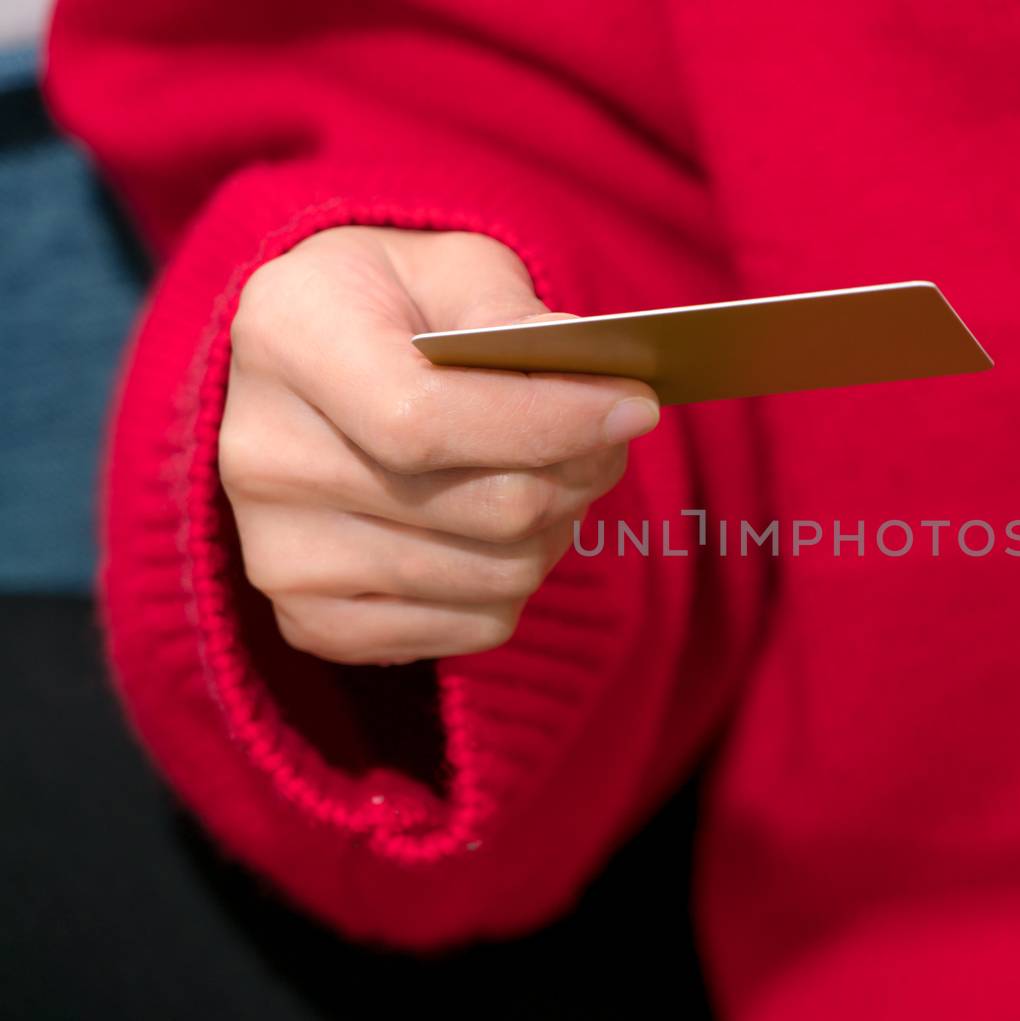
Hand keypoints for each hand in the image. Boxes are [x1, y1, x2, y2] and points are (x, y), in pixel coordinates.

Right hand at [219, 226, 659, 663]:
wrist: (315, 371)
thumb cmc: (399, 308)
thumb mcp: (456, 270)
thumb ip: (516, 316)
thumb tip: (595, 387)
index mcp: (284, 338)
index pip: (426, 420)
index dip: (551, 424)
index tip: (636, 407)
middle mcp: (260, 455)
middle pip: (483, 508)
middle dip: (579, 474)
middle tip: (610, 437)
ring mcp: (279, 553)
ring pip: (497, 575)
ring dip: (558, 528)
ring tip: (553, 475)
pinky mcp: (315, 622)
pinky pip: (475, 627)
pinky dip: (518, 583)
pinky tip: (499, 529)